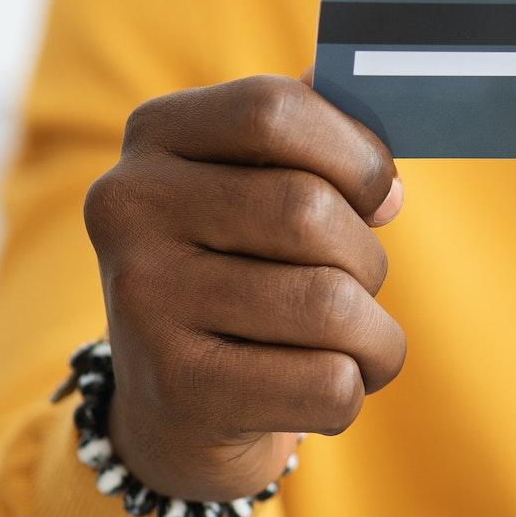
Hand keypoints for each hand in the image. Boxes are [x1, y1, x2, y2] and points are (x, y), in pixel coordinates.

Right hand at [83, 75, 405, 499]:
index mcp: (155, 134)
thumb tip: (386, 180)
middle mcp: (129, 208)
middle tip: (358, 285)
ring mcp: (143, 300)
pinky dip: (356, 389)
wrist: (179, 406)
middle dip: (367, 257)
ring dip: (374, 335)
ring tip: (353, 344)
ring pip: (330, 303)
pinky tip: (322, 388)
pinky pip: (328, 381)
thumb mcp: (264, 191)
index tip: (380, 195)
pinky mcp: (176, 388)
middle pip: (307, 210)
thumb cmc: (248, 273)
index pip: (274, 110)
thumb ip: (320, 146)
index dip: (356, 153)